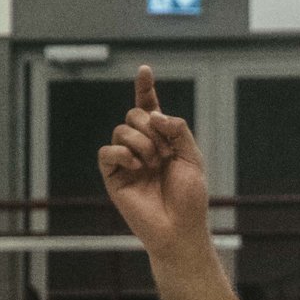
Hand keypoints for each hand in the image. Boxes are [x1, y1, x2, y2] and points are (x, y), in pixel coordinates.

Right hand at [97, 65, 209, 256]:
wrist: (180, 229)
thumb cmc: (190, 198)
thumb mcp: (192, 157)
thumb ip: (178, 129)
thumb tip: (154, 113)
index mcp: (162, 141)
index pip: (150, 109)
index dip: (145, 89)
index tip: (145, 70)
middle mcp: (142, 147)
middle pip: (135, 114)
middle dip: (151, 127)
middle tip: (164, 152)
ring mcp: (126, 161)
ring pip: (122, 129)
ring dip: (142, 142)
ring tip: (153, 164)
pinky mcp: (112, 176)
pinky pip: (107, 150)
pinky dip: (123, 153)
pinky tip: (137, 166)